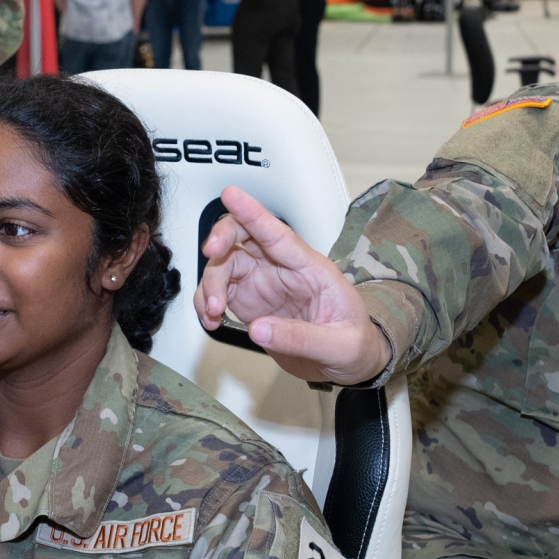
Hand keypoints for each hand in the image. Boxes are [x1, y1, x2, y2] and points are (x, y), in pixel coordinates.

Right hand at [195, 187, 392, 384]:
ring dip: (209, 284)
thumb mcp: (341, 346)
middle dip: (221, 239)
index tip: (231, 195)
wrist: (348, 362)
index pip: (279, 234)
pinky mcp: (248, 301)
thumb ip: (301, 338)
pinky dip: (205, 303)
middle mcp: (283, 269)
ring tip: (212, 312)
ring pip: (224, 264)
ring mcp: (263, 283)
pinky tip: (211, 320)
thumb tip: (259, 330)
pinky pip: (218, 291)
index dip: (253, 213)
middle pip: (243, 237)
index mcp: (311, 268)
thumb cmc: (353, 344)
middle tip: (210, 254)